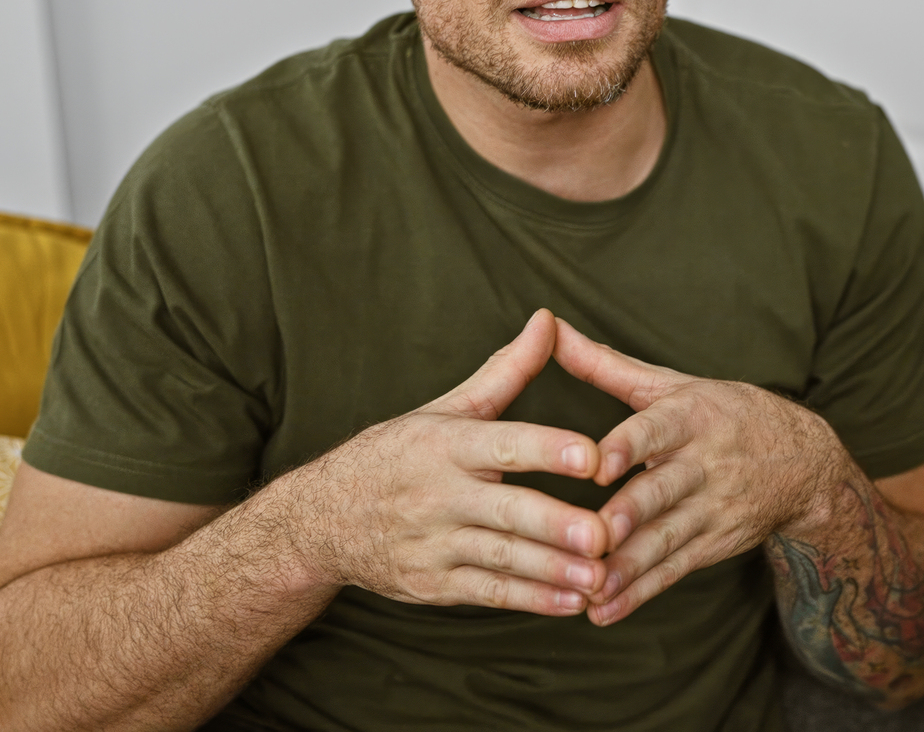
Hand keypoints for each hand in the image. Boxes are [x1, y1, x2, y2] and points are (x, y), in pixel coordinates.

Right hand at [283, 309, 612, 615]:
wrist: (320, 520)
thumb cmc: (397, 456)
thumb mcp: (445, 409)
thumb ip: (505, 371)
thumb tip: (549, 321)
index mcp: (446, 444)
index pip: (503, 443)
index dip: (548, 449)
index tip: (592, 457)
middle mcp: (438, 494)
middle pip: (505, 510)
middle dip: (556, 525)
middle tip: (603, 535)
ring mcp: (432, 543)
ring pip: (500, 557)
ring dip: (552, 570)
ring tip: (601, 577)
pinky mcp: (431, 583)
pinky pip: (487, 593)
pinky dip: (530, 600)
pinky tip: (572, 602)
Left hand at [551, 319, 849, 625]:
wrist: (803, 462)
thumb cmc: (722, 414)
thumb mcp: (672, 385)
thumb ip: (606, 365)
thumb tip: (550, 327)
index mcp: (691, 415)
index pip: (657, 429)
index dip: (630, 446)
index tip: (599, 463)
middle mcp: (705, 462)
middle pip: (663, 490)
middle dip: (631, 514)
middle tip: (594, 534)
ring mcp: (712, 508)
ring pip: (667, 538)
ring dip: (629, 565)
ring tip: (590, 586)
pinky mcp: (713, 544)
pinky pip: (674, 571)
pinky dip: (640, 593)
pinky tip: (604, 611)